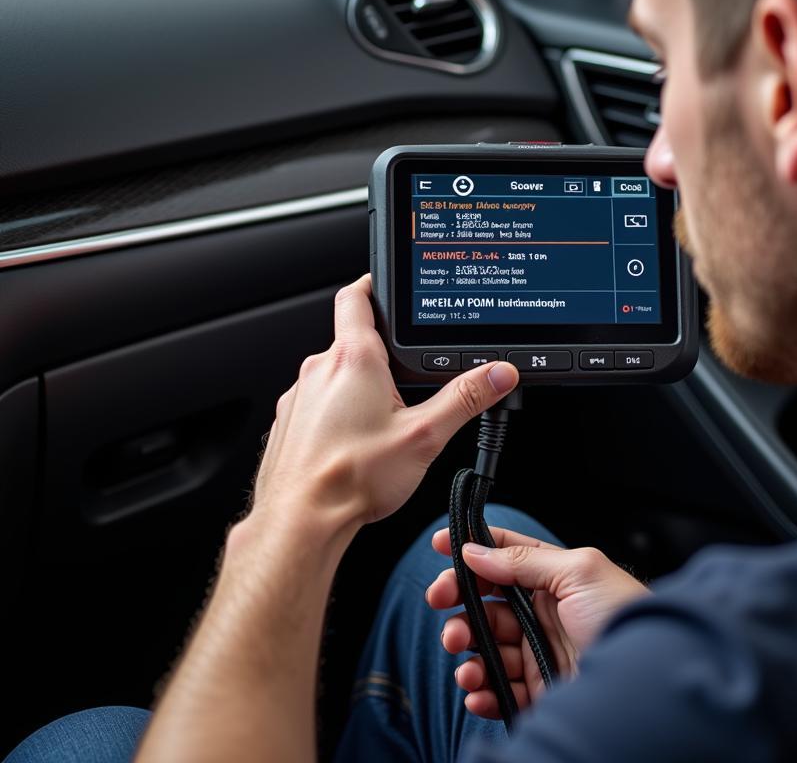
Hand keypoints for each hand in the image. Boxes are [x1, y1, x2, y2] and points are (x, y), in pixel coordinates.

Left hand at [248, 275, 519, 542]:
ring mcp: (298, 398)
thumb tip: (497, 373)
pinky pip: (316, 405)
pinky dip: (337, 415)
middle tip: (407, 378)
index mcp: (353, 360)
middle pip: (352, 341)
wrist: (300, 523)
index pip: (357, 297)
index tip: (386, 283)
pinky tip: (355, 444)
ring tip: (384, 422)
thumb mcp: (424, 436)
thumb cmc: (350, 480)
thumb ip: (465, 399)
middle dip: (381, 355)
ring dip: (358, 388)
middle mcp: (319, 371)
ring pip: (334, 376)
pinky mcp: (288, 425)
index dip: (374, 284)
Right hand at [426, 525, 648, 718]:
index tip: (439, 545)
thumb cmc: (626, 617)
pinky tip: (477, 689)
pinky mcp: (539, 692)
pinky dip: (480, 690)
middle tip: (441, 604)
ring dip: (465, 651)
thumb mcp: (579, 572)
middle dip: (458, 603)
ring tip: (464, 660)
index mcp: (554, 577)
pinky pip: (498, 690)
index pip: (504, 556)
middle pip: (486, 603)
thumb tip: (476, 549)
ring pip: (486, 647)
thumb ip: (524, 561)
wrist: (649, 682)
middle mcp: (543, 613)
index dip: (472, 548)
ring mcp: (539, 653)